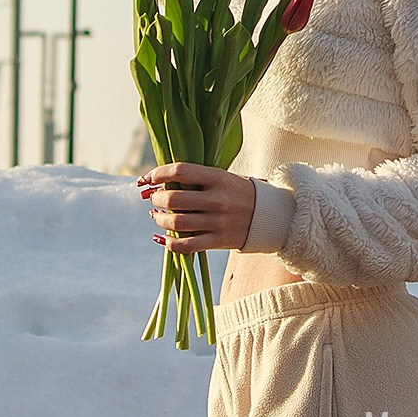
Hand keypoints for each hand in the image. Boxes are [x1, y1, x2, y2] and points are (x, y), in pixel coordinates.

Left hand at [138, 162, 256, 252]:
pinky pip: (186, 246)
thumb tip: (159, 182)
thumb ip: (196, 178)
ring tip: (157, 216)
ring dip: (159, 219)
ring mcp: (218, 222)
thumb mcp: (222, 177)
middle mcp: (217, 199)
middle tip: (153, 199)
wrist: (269, 215)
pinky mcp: (219, 241)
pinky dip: (169, 243)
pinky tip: (162, 237)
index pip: (181, 171)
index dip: (158, 174)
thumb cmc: (237, 192)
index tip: (148, 179)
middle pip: (174, 199)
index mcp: (218, 177)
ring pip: (177, 223)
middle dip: (156, 199)